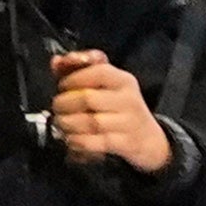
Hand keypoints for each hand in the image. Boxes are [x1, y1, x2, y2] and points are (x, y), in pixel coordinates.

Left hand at [47, 48, 170, 173]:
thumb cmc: (119, 106)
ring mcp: (129, 123)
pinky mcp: (125, 143)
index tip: (62, 86)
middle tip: (57, 108)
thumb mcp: (105, 84)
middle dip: (64, 103)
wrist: (148, 138)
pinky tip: (71, 139)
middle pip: (88, 98)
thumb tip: (56, 62)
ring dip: (68, 124)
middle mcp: (129, 100)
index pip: (98, 72)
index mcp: (124, 80)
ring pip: (90, 122)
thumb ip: (78, 70)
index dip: (74, 78)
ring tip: (61, 123)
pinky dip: (77, 141)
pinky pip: (95, 143)